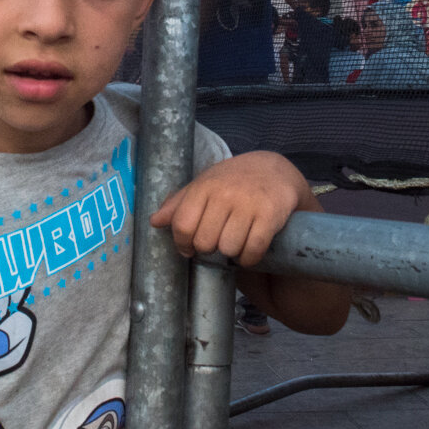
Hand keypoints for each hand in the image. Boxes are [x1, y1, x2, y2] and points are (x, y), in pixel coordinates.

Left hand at [151, 150, 308, 266]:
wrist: (274, 170)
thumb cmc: (233, 181)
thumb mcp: (204, 185)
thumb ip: (178, 203)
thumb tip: (154, 221)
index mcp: (204, 186)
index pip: (182, 225)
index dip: (182, 243)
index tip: (189, 248)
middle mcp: (224, 194)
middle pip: (205, 242)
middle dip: (208, 248)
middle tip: (217, 240)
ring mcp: (248, 205)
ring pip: (228, 249)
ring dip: (231, 252)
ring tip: (234, 241)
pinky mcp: (270, 216)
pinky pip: (253, 251)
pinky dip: (249, 258)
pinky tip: (248, 251)